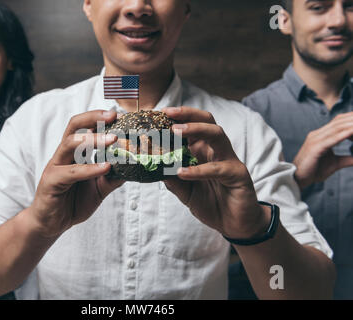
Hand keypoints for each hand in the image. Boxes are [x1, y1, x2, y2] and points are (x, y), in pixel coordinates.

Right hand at [29, 110, 123, 238]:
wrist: (51, 224)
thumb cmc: (72, 202)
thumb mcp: (99, 188)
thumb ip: (113, 177)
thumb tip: (133, 168)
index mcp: (74, 153)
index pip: (85, 127)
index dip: (101, 118)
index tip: (121, 114)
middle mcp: (64, 155)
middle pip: (74, 126)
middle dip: (93, 117)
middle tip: (114, 115)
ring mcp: (55, 166)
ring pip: (70, 144)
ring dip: (92, 139)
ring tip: (113, 138)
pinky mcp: (51, 181)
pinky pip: (71, 172)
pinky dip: (89, 168)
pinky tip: (106, 167)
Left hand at [162, 107, 268, 238]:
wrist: (234, 224)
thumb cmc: (211, 203)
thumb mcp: (185, 191)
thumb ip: (171, 180)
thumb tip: (151, 169)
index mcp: (203, 150)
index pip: (192, 125)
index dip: (177, 117)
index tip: (159, 113)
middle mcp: (216, 150)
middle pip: (207, 121)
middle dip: (188, 114)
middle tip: (168, 114)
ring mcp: (229, 160)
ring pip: (217, 135)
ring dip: (196, 130)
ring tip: (175, 131)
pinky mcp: (238, 174)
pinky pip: (218, 168)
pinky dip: (199, 170)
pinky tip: (183, 173)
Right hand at [293, 112, 352, 188]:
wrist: (297, 179)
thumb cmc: (313, 171)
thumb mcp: (335, 164)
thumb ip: (347, 160)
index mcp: (320, 136)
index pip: (338, 122)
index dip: (351, 119)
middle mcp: (316, 135)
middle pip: (338, 122)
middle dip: (352, 119)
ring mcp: (314, 140)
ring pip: (336, 128)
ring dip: (351, 125)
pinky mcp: (314, 148)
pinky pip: (331, 139)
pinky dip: (343, 134)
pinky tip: (352, 132)